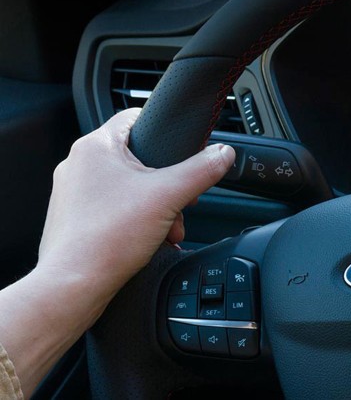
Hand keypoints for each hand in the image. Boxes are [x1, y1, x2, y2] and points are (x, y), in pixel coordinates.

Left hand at [36, 108, 235, 303]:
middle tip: (180, 200)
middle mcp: (78, 165)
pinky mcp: (73, 218)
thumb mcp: (169, 196)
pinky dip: (136, 219)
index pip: (135, 116)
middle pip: (137, 158)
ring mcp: (72, 193)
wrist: (72, 286)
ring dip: (155, 204)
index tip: (184, 149)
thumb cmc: (106, 239)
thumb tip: (223, 154)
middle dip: (167, 182)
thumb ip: (202, 170)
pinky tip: (149, 239)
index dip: (166, 131)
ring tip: (167, 227)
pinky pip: (114, 208)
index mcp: (95, 147)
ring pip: (128, 186)